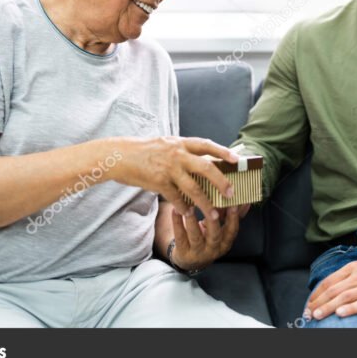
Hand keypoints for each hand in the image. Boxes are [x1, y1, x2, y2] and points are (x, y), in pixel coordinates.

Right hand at [112, 136, 238, 220]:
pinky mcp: (159, 182)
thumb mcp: (165, 144)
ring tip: (213, 214)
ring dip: (205, 203)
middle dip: (222, 181)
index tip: (237, 160)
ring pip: (194, 188)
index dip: (223, 152)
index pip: (206, 145)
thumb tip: (200, 159)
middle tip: (231, 193)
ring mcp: (168, 168)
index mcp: (180, 143)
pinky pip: (176, 198)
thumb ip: (181, 151)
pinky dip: (183, 207)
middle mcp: (177, 154)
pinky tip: (188, 214)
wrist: (119, 156)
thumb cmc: (143, 151)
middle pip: (206, 168)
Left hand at [170, 206, 240, 270]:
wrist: (189, 260)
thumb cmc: (206, 238)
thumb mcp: (218, 230)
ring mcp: (197, 252)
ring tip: (189, 206)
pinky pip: (180, 236)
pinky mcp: (183, 252)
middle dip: (213, 220)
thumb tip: (234, 197)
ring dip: (192, 220)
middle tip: (210, 205)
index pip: (232, 231)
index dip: (233, 218)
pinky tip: (175, 210)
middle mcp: (213, 249)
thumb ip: (224, 215)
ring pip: (195, 236)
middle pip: (214, 235)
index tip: (233, 204)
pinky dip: (177, 223)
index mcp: (224, 243)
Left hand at [305, 259, 356, 319]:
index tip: (309, 303)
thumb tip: (329, 287)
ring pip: (344, 297)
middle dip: (319, 302)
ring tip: (318, 314)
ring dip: (329, 307)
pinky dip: (350, 309)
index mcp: (352, 268)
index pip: (329, 281)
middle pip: (333, 290)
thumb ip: (346, 276)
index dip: (317, 293)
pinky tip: (340, 313)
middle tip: (309, 312)